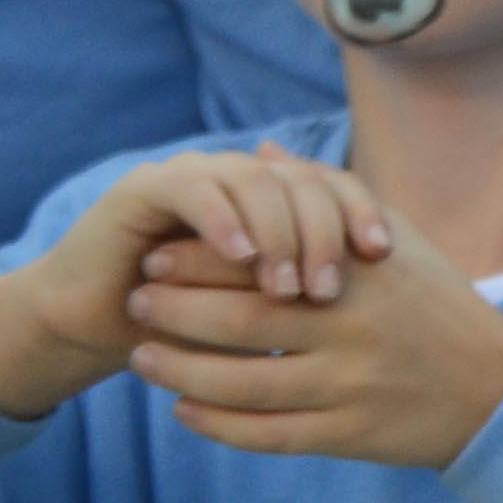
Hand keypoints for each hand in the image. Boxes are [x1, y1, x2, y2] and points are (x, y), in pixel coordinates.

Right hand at [0, 144, 397, 422]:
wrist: (104, 325)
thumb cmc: (199, 328)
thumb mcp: (270, 312)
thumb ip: (316, 291)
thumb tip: (397, 297)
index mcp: (279, 195)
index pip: (337, 186)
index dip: (363, 214)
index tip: (385, 259)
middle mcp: (242, 174)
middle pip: (304, 180)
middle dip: (323, 232)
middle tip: (329, 289)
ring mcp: (196, 174)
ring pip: (256, 181)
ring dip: (277, 233)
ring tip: (286, 286)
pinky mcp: (146, 187)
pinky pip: (197, 190)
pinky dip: (224, 221)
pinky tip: (240, 257)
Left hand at [122, 227, 502, 470]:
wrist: (496, 388)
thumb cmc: (438, 304)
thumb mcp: (396, 239)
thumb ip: (328, 199)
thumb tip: (264, 153)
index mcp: (361, 275)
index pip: (262, 261)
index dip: (198, 260)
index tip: (155, 255)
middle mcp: (353, 330)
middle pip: (240, 322)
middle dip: (174, 312)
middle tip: (133, 303)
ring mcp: (350, 386)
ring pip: (241, 385)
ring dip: (179, 373)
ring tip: (140, 358)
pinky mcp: (348, 434)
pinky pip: (266, 435)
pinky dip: (215, 425)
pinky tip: (183, 412)